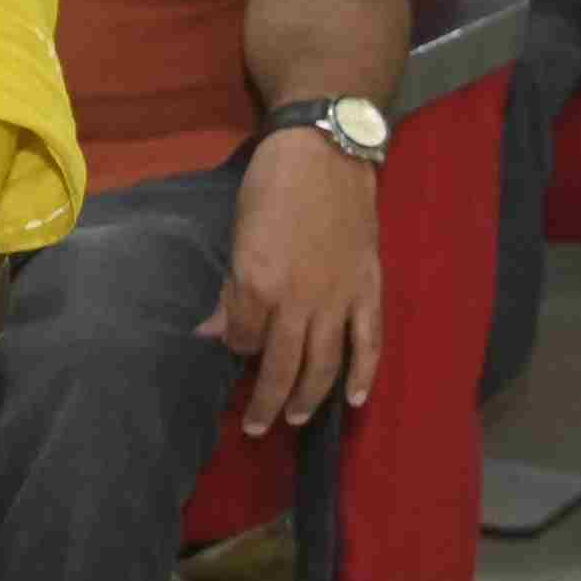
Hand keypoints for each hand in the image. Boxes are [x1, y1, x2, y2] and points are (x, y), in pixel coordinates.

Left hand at [207, 130, 386, 430]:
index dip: (238, 351)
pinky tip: (355, 400)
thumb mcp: (238, 237)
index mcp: (258, 286)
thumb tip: (211, 333)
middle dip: (267, 402)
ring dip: (308, 398)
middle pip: (281, 366)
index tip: (236, 352)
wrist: (325, 152)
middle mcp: (298, 301)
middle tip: (257, 428)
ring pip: (324, 365)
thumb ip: (230, 291)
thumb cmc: (270, 187)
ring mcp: (337, 298)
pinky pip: (368, 342)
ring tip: (295, 420)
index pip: (244, 340)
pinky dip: (364, 374)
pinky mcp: (368, 289)